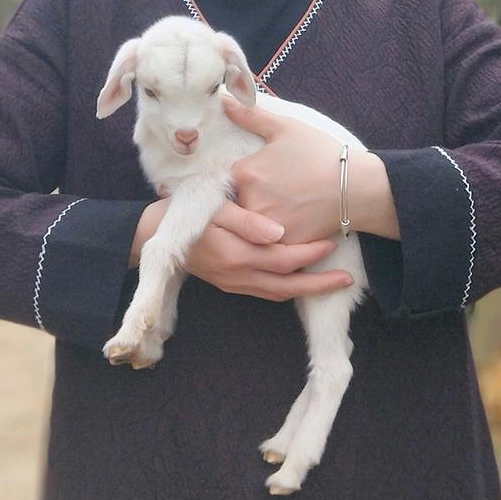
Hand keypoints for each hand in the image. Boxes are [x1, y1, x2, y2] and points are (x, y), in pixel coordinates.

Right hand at [130, 199, 352, 300]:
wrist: (154, 232)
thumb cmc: (187, 209)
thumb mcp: (214, 206)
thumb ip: (246, 221)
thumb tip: (279, 233)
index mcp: (236, 254)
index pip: (285, 259)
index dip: (311, 254)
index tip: (333, 241)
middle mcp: (237, 275)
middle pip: (287, 286)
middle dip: (319, 283)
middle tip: (347, 276)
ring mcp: (232, 283)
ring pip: (277, 293)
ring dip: (305, 290)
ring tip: (331, 282)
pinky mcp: (228, 284)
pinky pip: (264, 292)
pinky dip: (285, 289)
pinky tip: (297, 279)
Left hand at [222, 94, 341, 243]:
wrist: (355, 187)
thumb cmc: (319, 153)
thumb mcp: (285, 128)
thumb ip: (250, 115)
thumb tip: (223, 98)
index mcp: (244, 173)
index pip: (226, 178)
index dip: (242, 177)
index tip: (261, 176)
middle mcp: (248, 202)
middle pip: (235, 204)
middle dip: (248, 200)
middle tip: (275, 193)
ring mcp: (264, 227)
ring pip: (250, 227)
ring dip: (259, 220)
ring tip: (283, 209)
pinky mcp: (280, 246)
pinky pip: (267, 244)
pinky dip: (274, 238)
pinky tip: (292, 223)